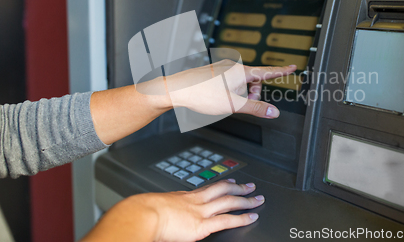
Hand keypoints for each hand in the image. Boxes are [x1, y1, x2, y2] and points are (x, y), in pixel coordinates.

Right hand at [82, 179, 263, 241]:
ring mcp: (200, 211)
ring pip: (229, 201)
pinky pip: (227, 220)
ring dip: (245, 199)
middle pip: (222, 190)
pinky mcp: (202, 225)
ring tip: (257, 199)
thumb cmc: (141, 212)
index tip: (229, 183)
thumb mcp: (155, 206)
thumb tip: (163, 217)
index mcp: (183, 197)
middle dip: (238, 187)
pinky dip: (242, 218)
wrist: (140, 215)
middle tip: (250, 185)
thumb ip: (166, 210)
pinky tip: (251, 217)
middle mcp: (195, 201)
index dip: (221, 185)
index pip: (207, 189)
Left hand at [165, 60, 296, 117]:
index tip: (294, 67)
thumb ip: (256, 108)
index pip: (268, 71)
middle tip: (241, 104)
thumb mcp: (233, 105)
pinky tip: (219, 97)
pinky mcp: (215, 71)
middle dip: (252, 93)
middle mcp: (233, 66)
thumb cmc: (202, 95)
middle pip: (254, 81)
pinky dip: (231, 90)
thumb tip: (273, 112)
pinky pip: (231, 80)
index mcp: (241, 72)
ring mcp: (223, 68)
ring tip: (227, 102)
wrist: (177, 89)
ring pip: (242, 82)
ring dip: (241, 93)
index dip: (282, 71)